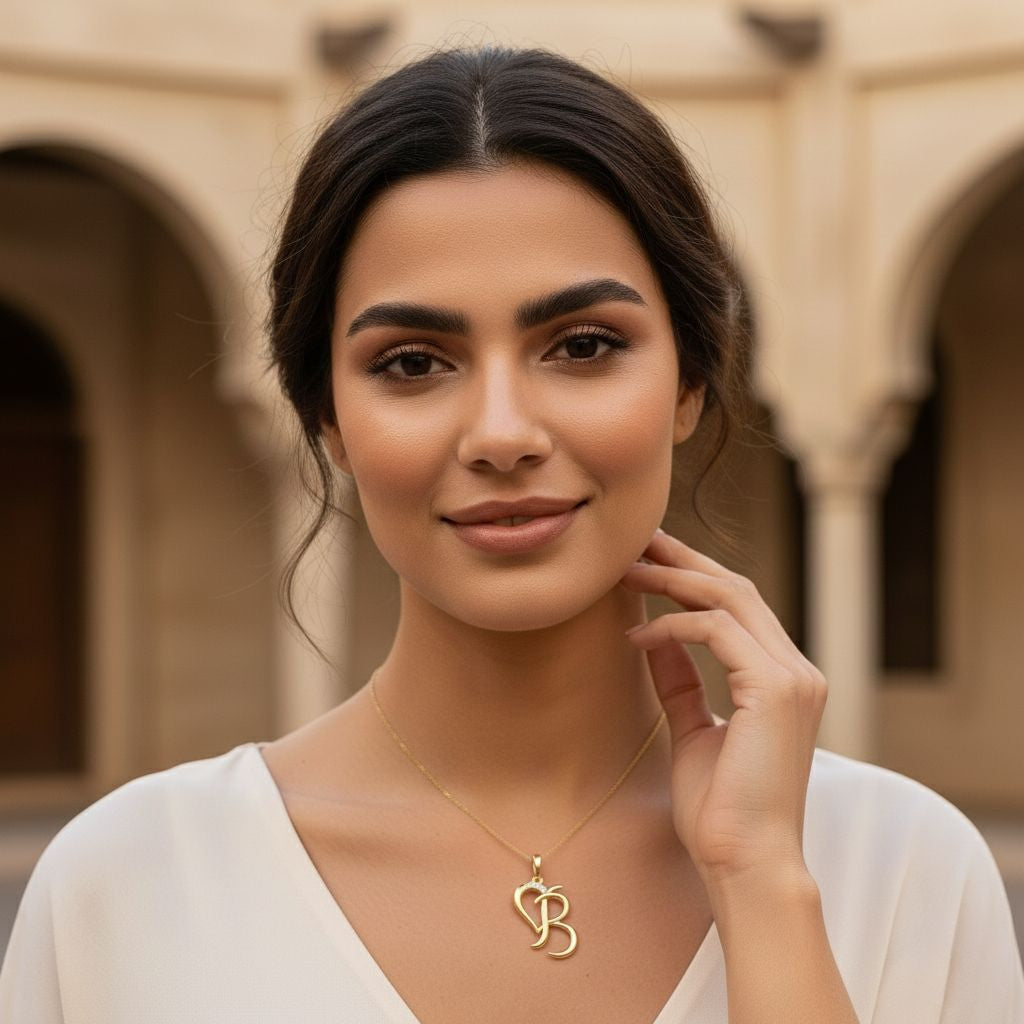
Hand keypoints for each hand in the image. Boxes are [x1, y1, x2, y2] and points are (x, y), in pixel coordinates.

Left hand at [619, 528, 826, 887]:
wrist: (744, 864)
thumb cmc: (720, 808)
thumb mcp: (694, 727)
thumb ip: (681, 677)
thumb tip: (655, 631)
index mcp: (783, 677)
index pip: (738, 605)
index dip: (692, 575)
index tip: (647, 557)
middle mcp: (797, 669)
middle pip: (736, 588)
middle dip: (682, 560)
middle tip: (635, 540)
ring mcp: (794, 677)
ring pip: (730, 598)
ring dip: (672, 579)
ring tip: (625, 572)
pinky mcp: (777, 689)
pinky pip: (718, 632)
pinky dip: (673, 625)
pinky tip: (636, 634)